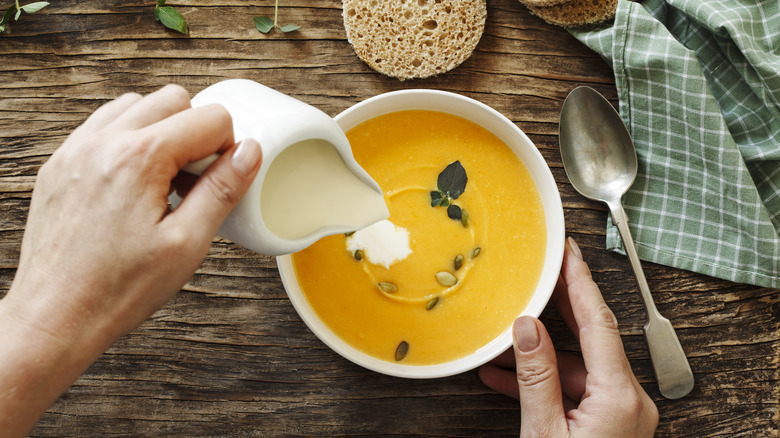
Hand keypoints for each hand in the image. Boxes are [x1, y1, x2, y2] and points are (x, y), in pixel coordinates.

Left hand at [0, 84, 261, 435]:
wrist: (56, 317)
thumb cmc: (118, 289)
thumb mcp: (188, 243)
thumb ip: (222, 189)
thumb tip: (250, 152)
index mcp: (140, 159)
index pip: (209, 118)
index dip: (228, 147)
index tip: (222, 179)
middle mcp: (103, 143)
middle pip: (173, 99)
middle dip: (196, 131)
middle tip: (197, 178)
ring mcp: (76, 150)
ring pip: (136, 105)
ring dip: (161, 130)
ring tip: (166, 179)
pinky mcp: (60, 165)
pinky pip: (103, 126)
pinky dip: (128, 139)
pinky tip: (136, 181)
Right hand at [479, 237, 657, 436]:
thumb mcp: (544, 433)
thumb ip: (536, 379)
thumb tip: (527, 328)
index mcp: (620, 399)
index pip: (599, 324)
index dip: (580, 284)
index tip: (567, 254)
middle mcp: (630, 401)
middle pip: (593, 338)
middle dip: (561, 306)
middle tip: (542, 274)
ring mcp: (624, 414)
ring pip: (580, 368)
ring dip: (540, 358)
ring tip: (500, 347)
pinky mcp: (612, 426)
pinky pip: (580, 391)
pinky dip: (548, 383)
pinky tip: (509, 379)